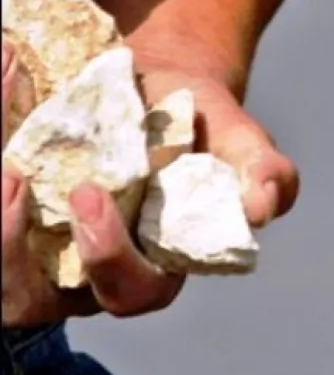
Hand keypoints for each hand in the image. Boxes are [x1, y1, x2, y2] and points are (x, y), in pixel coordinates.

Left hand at [2, 41, 298, 327]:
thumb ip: (266, 171)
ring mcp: (35, 241)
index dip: (106, 258)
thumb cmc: (201, 121)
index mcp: (155, 267)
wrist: (151, 82)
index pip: (128, 291)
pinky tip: (4, 75)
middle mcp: (86, 269)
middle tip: (10, 177)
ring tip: (1, 149)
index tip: (90, 194)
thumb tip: (263, 207)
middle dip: (6, 248)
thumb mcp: (240, 138)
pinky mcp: (5, 207)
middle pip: (26, 299)